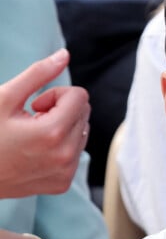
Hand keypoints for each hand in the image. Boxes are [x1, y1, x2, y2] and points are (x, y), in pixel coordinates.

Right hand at [0, 49, 89, 197]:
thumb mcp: (5, 97)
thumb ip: (38, 74)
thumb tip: (65, 55)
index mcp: (53, 132)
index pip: (80, 97)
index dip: (56, 94)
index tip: (35, 104)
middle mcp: (65, 156)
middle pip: (84, 114)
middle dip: (61, 110)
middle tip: (32, 118)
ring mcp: (65, 173)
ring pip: (82, 133)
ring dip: (62, 128)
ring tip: (33, 135)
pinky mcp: (62, 184)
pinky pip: (75, 154)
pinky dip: (61, 147)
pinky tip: (35, 150)